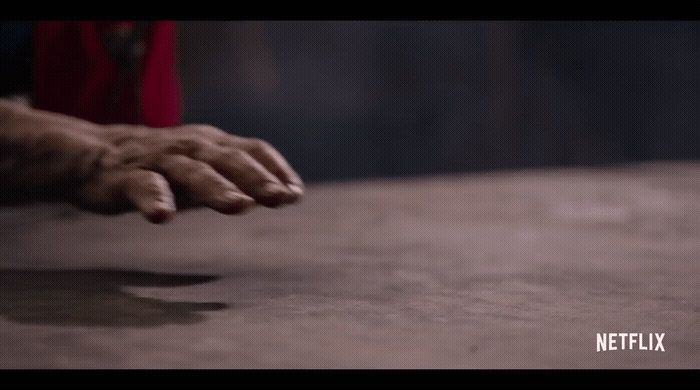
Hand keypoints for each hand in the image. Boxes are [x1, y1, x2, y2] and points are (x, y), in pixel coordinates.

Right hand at [0, 100, 303, 222]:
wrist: (93, 155)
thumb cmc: (163, 165)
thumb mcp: (206, 167)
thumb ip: (241, 178)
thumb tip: (287, 193)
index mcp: (212, 144)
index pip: (251, 150)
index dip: (275, 169)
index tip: (295, 194)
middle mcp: (191, 147)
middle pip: (228, 159)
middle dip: (256, 178)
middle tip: (280, 198)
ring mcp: (160, 160)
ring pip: (192, 171)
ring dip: (217, 187)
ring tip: (240, 206)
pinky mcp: (126, 177)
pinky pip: (142, 186)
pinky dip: (154, 198)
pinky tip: (162, 216)